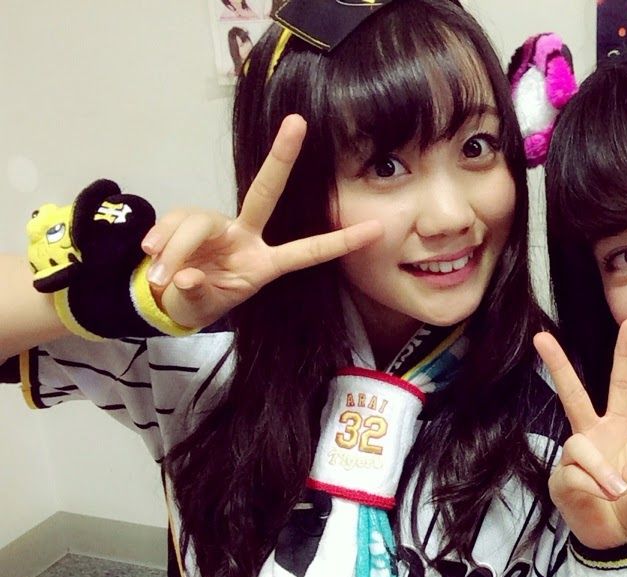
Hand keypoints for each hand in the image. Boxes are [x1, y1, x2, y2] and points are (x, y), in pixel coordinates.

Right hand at [141, 114, 382, 328]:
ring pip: (197, 222)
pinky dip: (159, 242)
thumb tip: (185, 276)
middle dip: (281, 158)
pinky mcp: (186, 218)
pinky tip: (152, 258)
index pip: (308, 251)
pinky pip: (172, 224)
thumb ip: (195, 293)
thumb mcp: (202, 306)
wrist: (166, 298)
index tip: (377, 230)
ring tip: (160, 275)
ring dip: (176, 248)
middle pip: (265, 192)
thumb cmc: (199, 301)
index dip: (340, 242)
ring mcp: (217, 224)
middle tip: (298, 123)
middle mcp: (246, 235)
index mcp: (264, 263)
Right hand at [534, 320, 626, 548]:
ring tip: (616, 491)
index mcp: (619, 429)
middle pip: (573, 395)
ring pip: (579, 446)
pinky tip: (599, 499)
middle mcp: (593, 436)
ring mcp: (574, 458)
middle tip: (541, 337)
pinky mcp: (561, 479)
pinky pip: (571, 474)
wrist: (617, 543)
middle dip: (558, 366)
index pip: (621, 387)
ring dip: (600, 469)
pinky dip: (590, 487)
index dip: (624, 356)